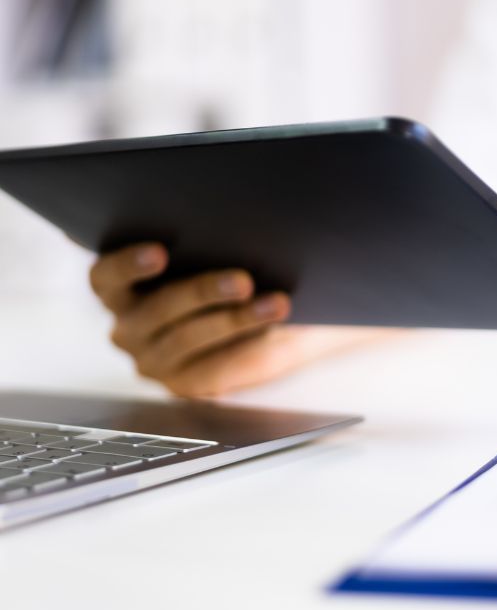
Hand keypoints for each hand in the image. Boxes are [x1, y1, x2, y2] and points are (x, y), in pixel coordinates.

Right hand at [90, 243, 359, 397]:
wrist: (267, 320)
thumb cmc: (228, 273)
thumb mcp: (215, 256)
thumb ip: (207, 245)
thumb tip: (235, 225)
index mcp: (119, 289)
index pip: (105, 277)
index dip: (127, 265)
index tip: (160, 252)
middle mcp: (128, 327)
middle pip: (157, 309)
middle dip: (202, 292)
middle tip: (243, 281)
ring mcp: (153, 359)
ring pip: (189, 338)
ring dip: (237, 319)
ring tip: (277, 304)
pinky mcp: (184, 384)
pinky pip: (212, 368)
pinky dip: (246, 345)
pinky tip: (272, 328)